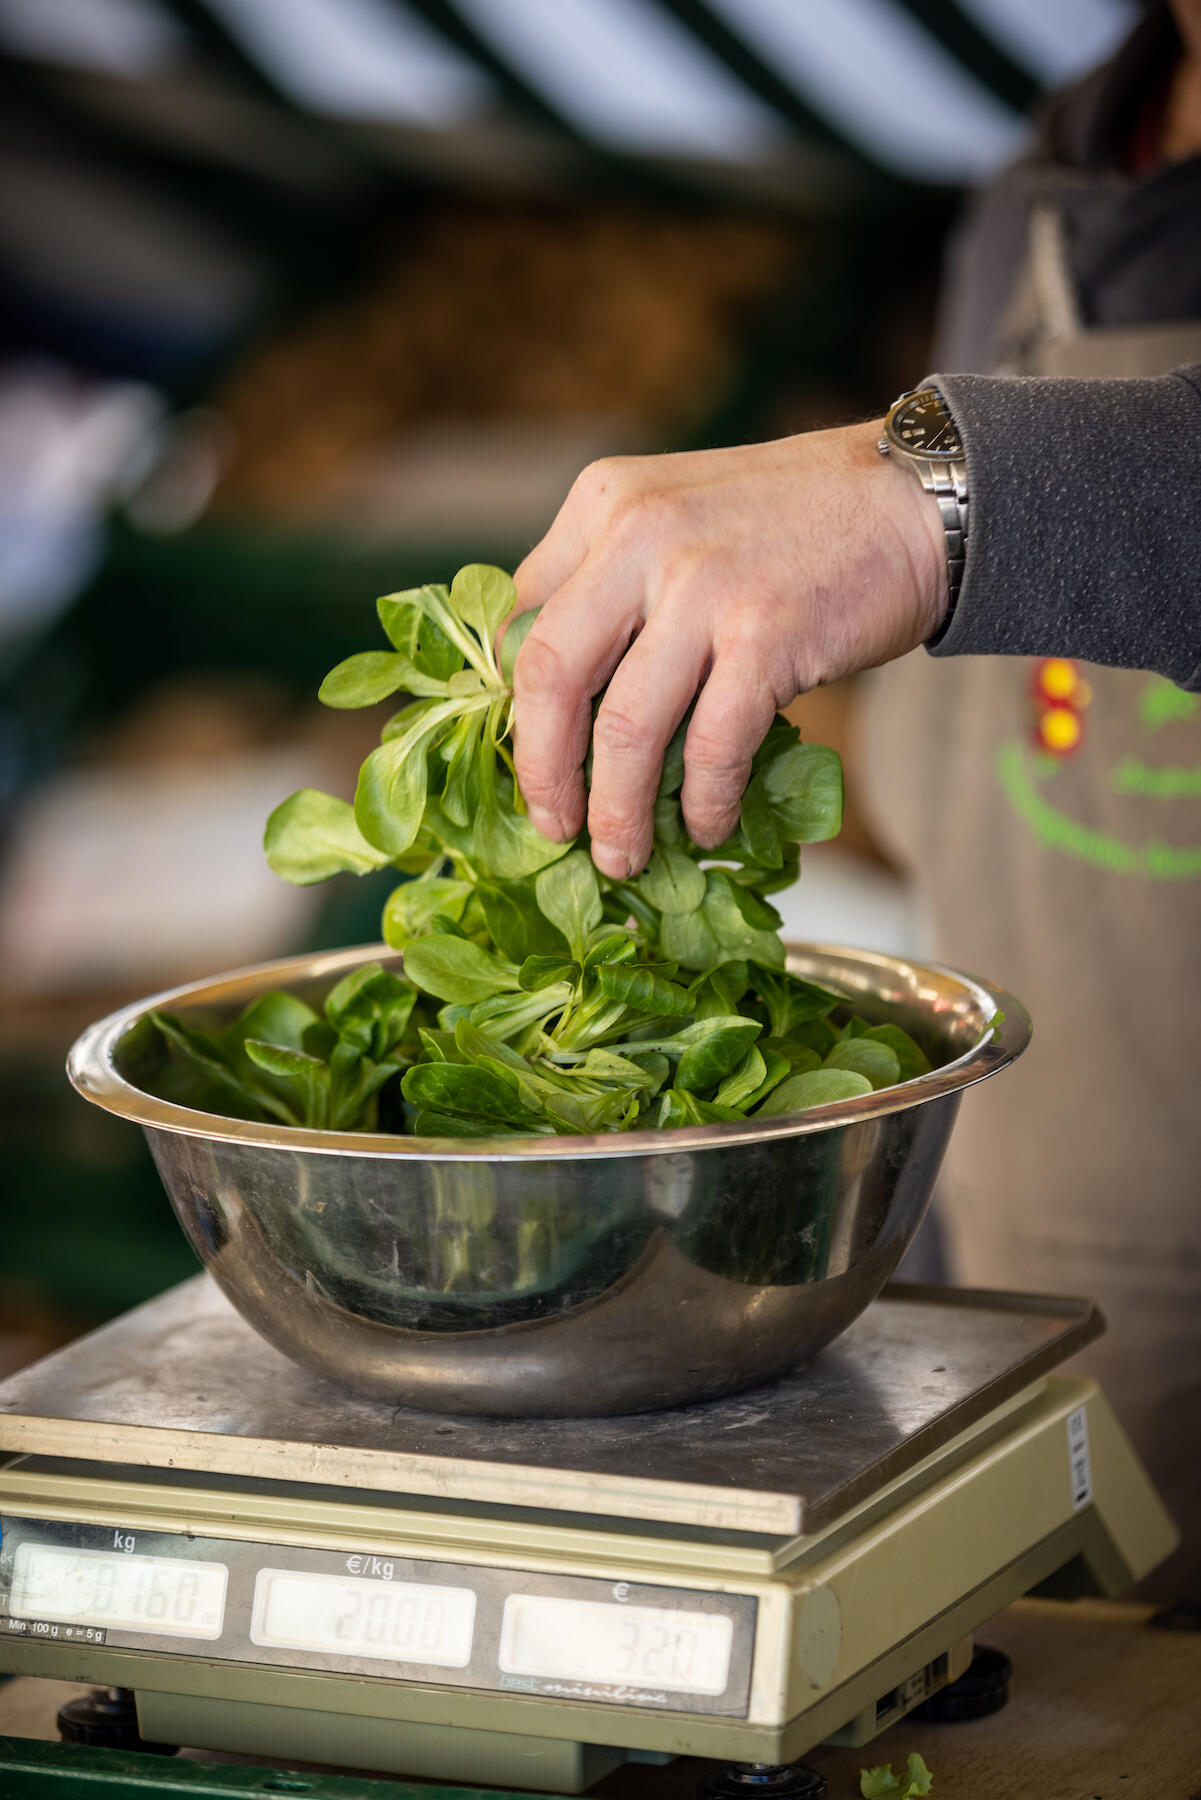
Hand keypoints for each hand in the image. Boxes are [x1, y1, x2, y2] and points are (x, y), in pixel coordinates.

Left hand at [508, 421, 947, 880]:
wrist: (914, 500)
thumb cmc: (795, 524)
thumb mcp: (678, 517)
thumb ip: (614, 584)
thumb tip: (557, 703)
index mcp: (603, 504)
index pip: (519, 619)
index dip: (508, 708)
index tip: (523, 765)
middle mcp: (640, 535)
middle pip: (547, 676)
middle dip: (541, 771)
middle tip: (550, 827)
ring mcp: (703, 584)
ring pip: (623, 727)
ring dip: (617, 811)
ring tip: (622, 857)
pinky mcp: (766, 634)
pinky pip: (712, 746)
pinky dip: (704, 801)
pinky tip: (707, 826)